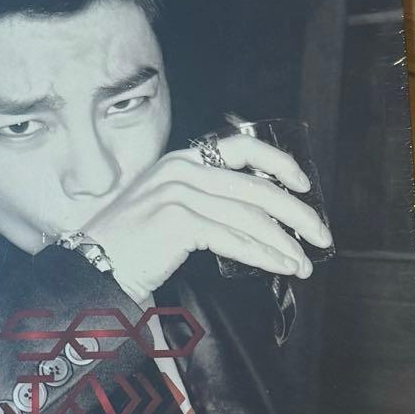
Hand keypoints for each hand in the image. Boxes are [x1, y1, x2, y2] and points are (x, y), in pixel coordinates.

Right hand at [80, 135, 333, 304]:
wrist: (92, 265)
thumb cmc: (129, 245)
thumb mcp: (166, 207)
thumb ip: (205, 201)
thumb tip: (256, 219)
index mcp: (181, 160)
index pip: (240, 146)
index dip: (279, 161)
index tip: (303, 183)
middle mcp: (181, 169)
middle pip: (257, 186)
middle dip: (298, 213)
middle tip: (321, 236)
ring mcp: (179, 192)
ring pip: (251, 217)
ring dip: (284, 244)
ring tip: (302, 265)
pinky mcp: (177, 220)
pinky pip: (235, 239)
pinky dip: (264, 256)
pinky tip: (280, 267)